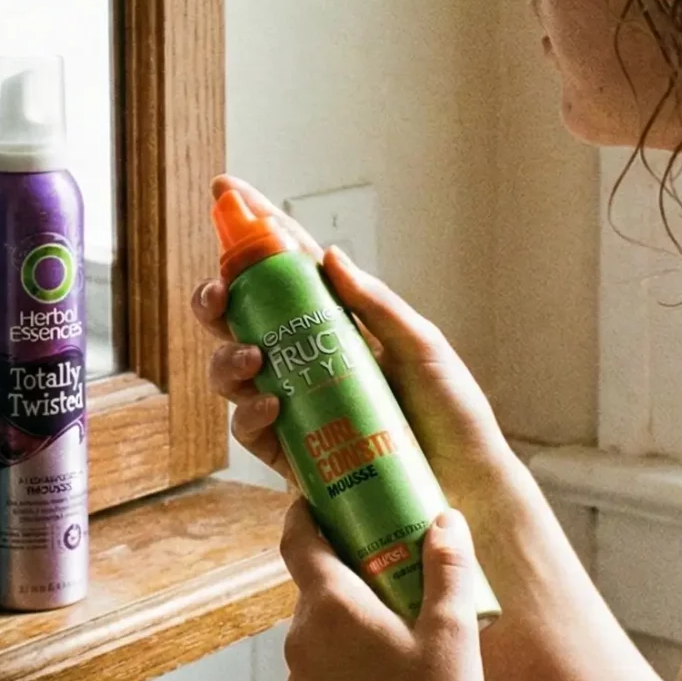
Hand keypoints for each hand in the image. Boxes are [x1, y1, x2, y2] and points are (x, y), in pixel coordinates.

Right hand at [197, 176, 518, 511]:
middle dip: (216, 298)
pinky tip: (270, 406)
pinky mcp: (293, 455)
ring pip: (234, 371)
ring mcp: (298, 406)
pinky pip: (251, 429)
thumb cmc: (452, 416)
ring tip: (253, 358)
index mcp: (341, 322)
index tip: (225, 191)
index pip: (291, 266)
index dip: (255, 229)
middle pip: (244, 318)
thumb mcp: (424, 348)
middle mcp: (310, 359)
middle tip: (218, 294)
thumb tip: (330, 257)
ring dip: (228, 357)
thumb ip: (378, 305)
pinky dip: (250, 413)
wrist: (465, 489)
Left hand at [281, 501, 487, 680]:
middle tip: (389, 572)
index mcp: (333, 608)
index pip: (296, 540)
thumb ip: (448, 570)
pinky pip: (319, 677)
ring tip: (397, 638)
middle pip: (314, 589)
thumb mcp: (453, 636)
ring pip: (318, 635)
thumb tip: (446, 521)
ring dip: (347, 627)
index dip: (303, 513)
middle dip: (347, 575)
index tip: (316, 499)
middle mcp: (302, 641)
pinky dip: (344, 669)